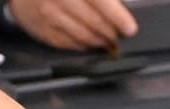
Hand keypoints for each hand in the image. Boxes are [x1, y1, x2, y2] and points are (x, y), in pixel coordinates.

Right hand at [8, 0, 137, 50]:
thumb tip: (118, 6)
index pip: (99, 0)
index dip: (117, 16)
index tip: (129, 29)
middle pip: (92, 22)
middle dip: (110, 32)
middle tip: (119, 36)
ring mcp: (46, 14)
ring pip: (81, 35)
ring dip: (98, 40)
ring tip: (107, 40)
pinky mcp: (40, 28)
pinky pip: (66, 43)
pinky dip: (81, 45)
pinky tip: (88, 42)